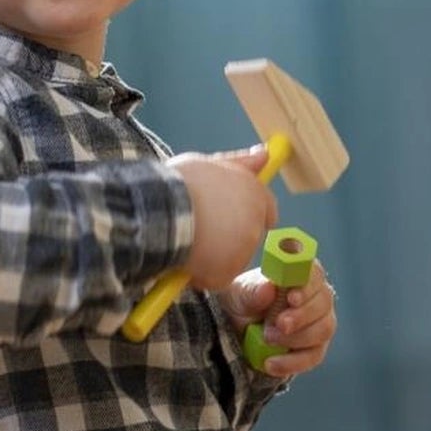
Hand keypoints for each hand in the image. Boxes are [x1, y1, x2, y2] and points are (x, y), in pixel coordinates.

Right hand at [169, 147, 279, 289]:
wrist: (163, 211)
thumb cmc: (180, 184)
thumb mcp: (209, 164)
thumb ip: (240, 162)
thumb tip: (263, 154)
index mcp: (254, 193)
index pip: (267, 209)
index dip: (249, 214)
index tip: (231, 218)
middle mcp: (255, 222)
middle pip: (247, 234)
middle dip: (228, 234)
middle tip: (201, 227)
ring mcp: (244, 249)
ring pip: (231, 256)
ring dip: (215, 254)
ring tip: (190, 240)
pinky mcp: (228, 271)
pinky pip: (216, 276)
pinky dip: (203, 272)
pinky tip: (186, 258)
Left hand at [229, 259, 335, 377]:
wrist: (237, 331)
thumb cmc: (244, 303)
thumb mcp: (240, 294)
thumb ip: (253, 290)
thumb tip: (268, 288)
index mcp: (301, 275)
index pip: (314, 273)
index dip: (306, 286)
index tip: (291, 298)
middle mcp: (317, 297)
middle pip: (324, 302)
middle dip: (302, 316)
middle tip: (279, 324)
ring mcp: (320, 323)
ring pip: (323, 329)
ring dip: (296, 338)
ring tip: (267, 340)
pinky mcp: (315, 348)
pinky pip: (313, 357)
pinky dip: (292, 362)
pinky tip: (270, 363)